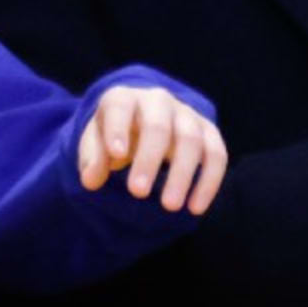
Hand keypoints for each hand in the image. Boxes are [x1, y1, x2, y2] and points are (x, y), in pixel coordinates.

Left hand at [78, 86, 228, 213]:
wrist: (142, 126)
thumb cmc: (115, 136)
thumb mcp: (96, 143)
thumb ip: (92, 158)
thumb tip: (91, 180)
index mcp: (124, 98)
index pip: (120, 106)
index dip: (118, 128)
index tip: (117, 155)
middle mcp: (158, 101)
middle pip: (158, 125)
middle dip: (149, 159)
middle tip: (137, 192)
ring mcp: (187, 115)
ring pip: (191, 140)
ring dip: (181, 174)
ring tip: (169, 207)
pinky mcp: (208, 132)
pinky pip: (216, 155)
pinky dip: (208, 182)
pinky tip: (195, 208)